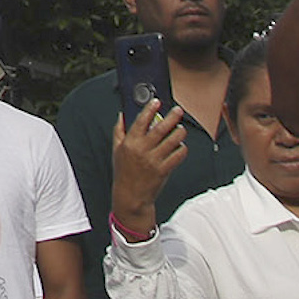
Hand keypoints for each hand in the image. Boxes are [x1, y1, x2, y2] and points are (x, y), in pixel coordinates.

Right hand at [111, 104, 186, 229]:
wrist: (131, 196)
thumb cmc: (123, 172)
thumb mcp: (116, 150)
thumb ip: (118, 131)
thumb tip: (122, 115)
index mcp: (129, 143)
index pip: (141, 121)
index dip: (149, 109)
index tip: (156, 102)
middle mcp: (142, 150)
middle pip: (160, 129)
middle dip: (171, 117)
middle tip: (178, 110)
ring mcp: (154, 160)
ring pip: (172, 141)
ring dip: (179, 133)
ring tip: (181, 129)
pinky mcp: (164, 170)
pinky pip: (178, 156)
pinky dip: (182, 149)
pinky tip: (181, 146)